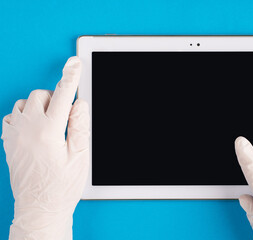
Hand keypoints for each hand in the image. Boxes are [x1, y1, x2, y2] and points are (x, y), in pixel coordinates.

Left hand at [1, 56, 89, 239]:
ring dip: (40, 105)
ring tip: (51, 123)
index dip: (71, 77)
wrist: (38, 208)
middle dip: (56, 98)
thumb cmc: (61, 187)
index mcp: (48, 132)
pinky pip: (12, 115)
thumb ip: (80, 126)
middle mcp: (27, 130)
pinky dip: (25, 115)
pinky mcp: (8, 142)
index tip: (75, 63)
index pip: (62, 96)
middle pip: (41, 94)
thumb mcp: (80, 157)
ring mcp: (14, 135)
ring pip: (25, 102)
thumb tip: (79, 104)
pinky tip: (35, 128)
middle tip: (67, 116)